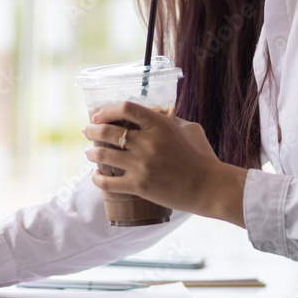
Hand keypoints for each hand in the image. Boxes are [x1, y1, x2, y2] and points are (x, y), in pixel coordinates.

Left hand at [82, 101, 247, 227]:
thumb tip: (154, 113)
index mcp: (159, 124)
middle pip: (107, 131)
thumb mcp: (189, 129)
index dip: (106, 110)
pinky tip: (95, 176)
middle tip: (86, 132)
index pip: (125, 108)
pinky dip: (98, 178)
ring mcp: (141, 165)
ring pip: (104, 155)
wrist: (211, 188)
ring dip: (92, 153)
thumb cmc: (203, 157)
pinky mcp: (139, 186)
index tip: (98, 115)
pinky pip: (109, 182)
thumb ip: (169, 119)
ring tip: (89, 153)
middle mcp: (147, 142)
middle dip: (92, 130)